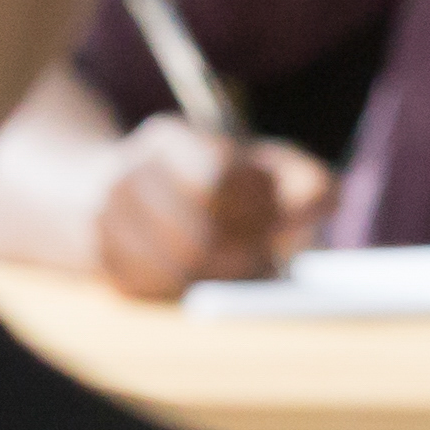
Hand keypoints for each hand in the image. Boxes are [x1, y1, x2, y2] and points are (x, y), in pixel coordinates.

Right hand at [90, 119, 337, 300]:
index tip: (277, 215)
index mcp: (165, 139)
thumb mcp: (253, 165)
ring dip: (226, 277)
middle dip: (248, 250)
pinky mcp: (100, 262)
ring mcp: (104, 221)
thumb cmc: (203, 182)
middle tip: (271, 259)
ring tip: (247, 272)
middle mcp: (125, 176)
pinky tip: (207, 279)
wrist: (105, 194)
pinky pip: (158, 290)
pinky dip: (193, 290)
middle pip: (201, 231)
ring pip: (181, 269)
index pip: (217, 173)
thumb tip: (329, 199)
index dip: (258, 202)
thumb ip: (300, 177)